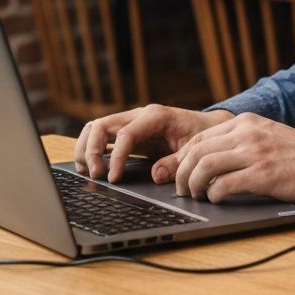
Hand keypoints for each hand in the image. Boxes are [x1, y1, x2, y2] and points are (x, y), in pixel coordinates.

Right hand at [74, 104, 233, 182]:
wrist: (208, 127)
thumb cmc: (201, 136)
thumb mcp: (194, 149)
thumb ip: (176, 162)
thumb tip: (155, 176)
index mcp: (155, 117)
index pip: (125, 134)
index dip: (115, 157)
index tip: (112, 178)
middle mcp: (139, 115)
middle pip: (101, 125)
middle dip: (91, 151)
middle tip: (96, 176)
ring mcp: (130, 121)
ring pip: (95, 128)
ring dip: (85, 149)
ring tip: (88, 172)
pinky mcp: (126, 131)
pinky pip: (100, 135)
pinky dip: (89, 149)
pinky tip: (91, 167)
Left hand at [156, 112, 294, 204]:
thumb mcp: (264, 135)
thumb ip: (239, 140)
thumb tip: (207, 158)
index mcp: (245, 122)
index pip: (200, 137)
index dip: (183, 157)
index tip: (179, 173)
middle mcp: (247, 133)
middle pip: (197, 150)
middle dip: (182, 173)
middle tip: (182, 189)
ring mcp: (254, 152)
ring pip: (205, 166)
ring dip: (193, 185)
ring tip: (196, 196)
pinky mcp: (262, 174)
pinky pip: (224, 185)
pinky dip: (213, 195)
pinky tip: (217, 200)